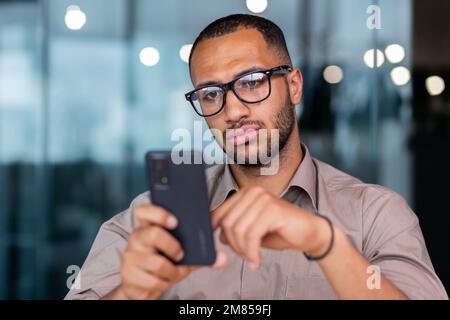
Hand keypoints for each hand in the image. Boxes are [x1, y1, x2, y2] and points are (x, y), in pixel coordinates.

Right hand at [112, 204, 226, 299]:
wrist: (144, 286)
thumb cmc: (165, 263)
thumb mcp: (183, 256)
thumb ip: (202, 254)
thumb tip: (223, 258)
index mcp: (148, 226)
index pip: (143, 210)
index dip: (158, 212)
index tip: (175, 221)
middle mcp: (137, 237)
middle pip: (153, 234)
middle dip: (173, 246)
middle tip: (180, 254)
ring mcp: (131, 256)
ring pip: (157, 262)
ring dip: (172, 271)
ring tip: (174, 272)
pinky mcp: (129, 275)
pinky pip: (153, 280)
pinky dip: (164, 283)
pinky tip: (164, 280)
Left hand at [212, 186, 330, 268]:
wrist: (311, 232)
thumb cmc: (282, 231)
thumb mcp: (253, 230)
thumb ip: (236, 229)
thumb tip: (219, 235)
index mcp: (245, 193)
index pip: (219, 213)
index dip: (217, 232)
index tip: (223, 247)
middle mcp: (253, 192)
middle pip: (227, 222)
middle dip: (233, 244)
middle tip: (244, 256)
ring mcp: (263, 199)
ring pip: (238, 229)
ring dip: (243, 250)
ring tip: (252, 259)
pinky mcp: (272, 210)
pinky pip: (252, 235)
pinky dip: (251, 252)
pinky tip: (256, 260)